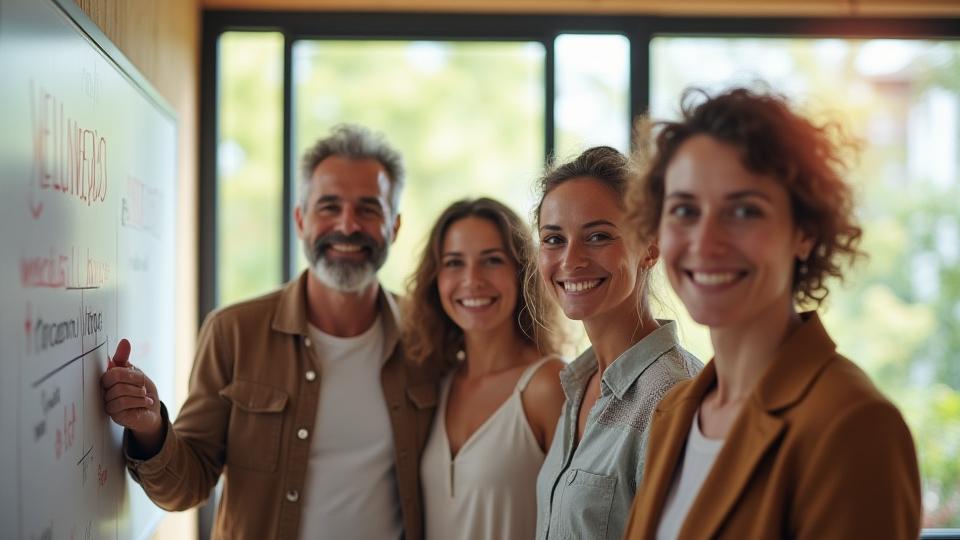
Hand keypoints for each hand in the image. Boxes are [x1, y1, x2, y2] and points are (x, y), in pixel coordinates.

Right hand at [100, 339, 163, 454]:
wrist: (151, 411)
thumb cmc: (141, 391)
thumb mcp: (135, 372)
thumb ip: (125, 359)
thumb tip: (124, 341)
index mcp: (108, 379)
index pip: (112, 370)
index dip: (129, 372)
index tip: (140, 376)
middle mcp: (105, 391)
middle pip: (114, 378)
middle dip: (135, 380)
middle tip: (143, 386)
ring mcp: (108, 403)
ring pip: (120, 391)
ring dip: (138, 392)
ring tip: (144, 395)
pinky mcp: (114, 415)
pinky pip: (122, 403)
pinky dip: (139, 401)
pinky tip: (145, 403)